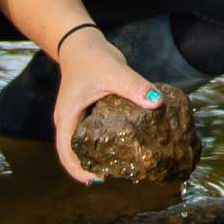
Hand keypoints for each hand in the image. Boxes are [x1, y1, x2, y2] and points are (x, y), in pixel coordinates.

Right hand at [53, 30, 163, 185]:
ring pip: (83, 146)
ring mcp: (77, 118)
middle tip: (114, 177)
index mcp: (67, 117)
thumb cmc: (91, 57)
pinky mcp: (87, 114)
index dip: (78, 170)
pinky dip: (104, 145)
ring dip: (96, 158)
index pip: (66, 152)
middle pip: (74, 154)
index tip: (97, 180)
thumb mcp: (114, 72)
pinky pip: (93, 135)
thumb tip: (157, 102)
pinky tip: (123, 148)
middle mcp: (69, 121)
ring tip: (119, 169)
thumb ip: (135, 87)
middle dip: (90, 168)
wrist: (83, 43)